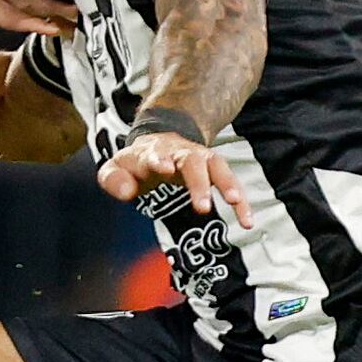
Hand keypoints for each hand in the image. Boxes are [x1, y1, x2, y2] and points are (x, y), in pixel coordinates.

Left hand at [98, 126, 252, 225]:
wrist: (160, 141)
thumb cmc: (137, 162)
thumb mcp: (116, 168)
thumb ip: (114, 180)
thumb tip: (128, 193)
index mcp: (152, 153)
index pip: (155, 154)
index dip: (159, 160)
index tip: (165, 168)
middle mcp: (180, 153)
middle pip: (192, 162)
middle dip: (198, 183)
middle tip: (203, 207)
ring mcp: (200, 159)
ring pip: (217, 167)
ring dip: (227, 184)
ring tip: (236, 203)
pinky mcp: (214, 170)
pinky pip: (231, 184)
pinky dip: (241, 201)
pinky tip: (247, 221)